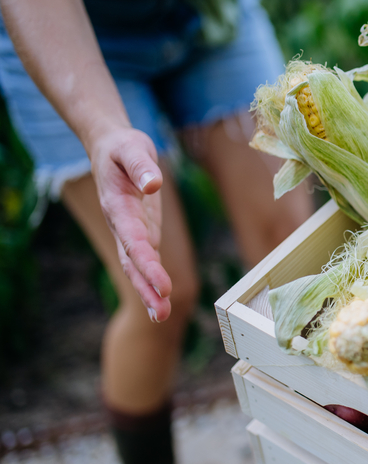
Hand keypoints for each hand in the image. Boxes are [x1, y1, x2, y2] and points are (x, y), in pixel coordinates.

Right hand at [88, 127, 171, 320]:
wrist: (111, 147)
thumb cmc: (123, 147)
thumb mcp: (132, 148)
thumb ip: (141, 166)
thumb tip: (153, 184)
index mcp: (118, 206)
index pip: (134, 240)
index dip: (147, 263)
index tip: (161, 284)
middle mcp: (122, 224)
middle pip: (133, 261)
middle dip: (146, 287)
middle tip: (160, 313)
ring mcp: (130, 231)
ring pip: (138, 266)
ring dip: (149, 291)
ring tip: (161, 316)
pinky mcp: (142, 232)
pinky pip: (146, 260)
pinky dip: (152, 280)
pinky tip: (160, 300)